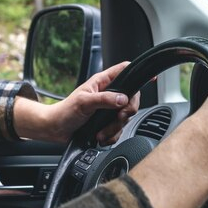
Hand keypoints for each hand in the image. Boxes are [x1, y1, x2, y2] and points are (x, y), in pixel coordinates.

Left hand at [13, 61, 140, 143]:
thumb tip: (123, 99)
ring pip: (125, 117)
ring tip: (101, 132)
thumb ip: (104, 99)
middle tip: (118, 118)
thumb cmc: (65, 111)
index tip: (151, 78)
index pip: (124, 71)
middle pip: (131, 98)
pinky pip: (119, 130)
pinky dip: (112, 136)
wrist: (55, 129)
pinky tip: (101, 136)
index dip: (137, 72)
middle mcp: (108, 94)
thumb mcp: (84, 102)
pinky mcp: (107, 123)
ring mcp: (108, 109)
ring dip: (115, 128)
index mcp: (103, 82)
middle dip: (127, 112)